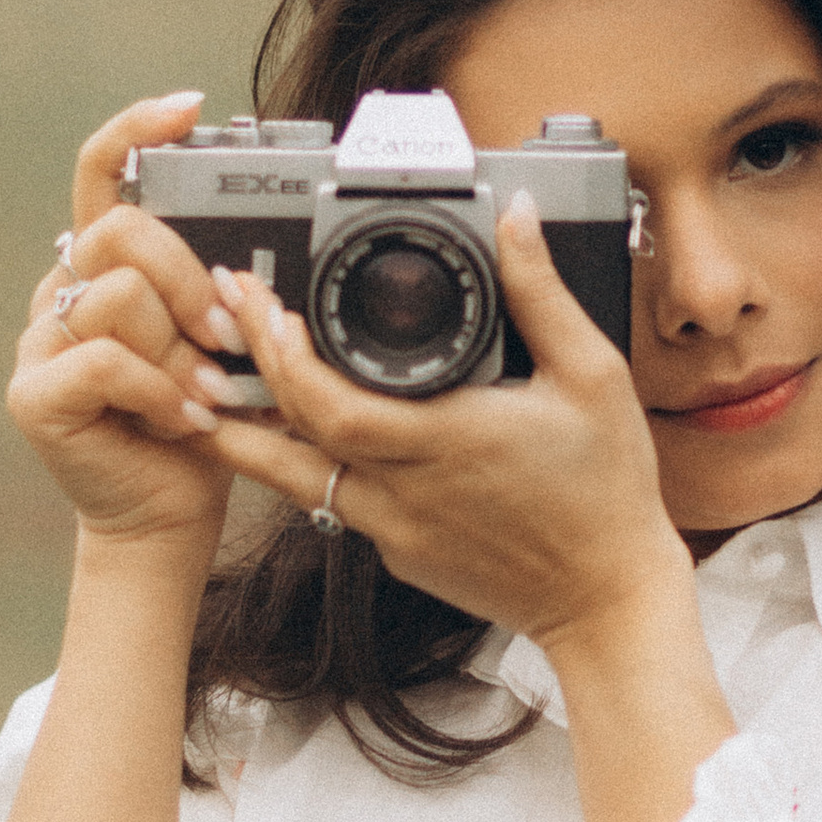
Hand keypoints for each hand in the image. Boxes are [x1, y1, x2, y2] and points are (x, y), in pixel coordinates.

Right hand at [7, 96, 243, 556]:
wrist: (165, 514)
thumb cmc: (202, 421)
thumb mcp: (223, 342)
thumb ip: (220, 289)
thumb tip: (259, 259)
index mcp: (106, 264)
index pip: (102, 170)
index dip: (138, 129)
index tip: (191, 107)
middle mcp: (64, 290)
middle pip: (123, 231)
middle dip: (189, 280)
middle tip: (226, 335)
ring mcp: (40, 340)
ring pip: (118, 297)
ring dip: (180, 350)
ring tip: (205, 394)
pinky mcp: (34, 394)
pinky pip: (102, 360)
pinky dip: (157, 390)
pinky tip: (183, 420)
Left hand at [207, 193, 690, 659]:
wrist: (608, 601)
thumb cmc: (607, 491)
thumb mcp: (592, 376)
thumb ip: (543, 294)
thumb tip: (517, 220)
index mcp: (447, 439)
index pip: (331, 405)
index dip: (283, 358)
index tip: (264, 304)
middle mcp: (405, 491)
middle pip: (293, 435)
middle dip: (253, 367)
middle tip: (233, 310)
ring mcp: (394, 531)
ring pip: (294, 478)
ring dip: (250, 429)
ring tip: (213, 378)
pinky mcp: (399, 556)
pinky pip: (333, 502)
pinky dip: (304, 462)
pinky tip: (298, 429)